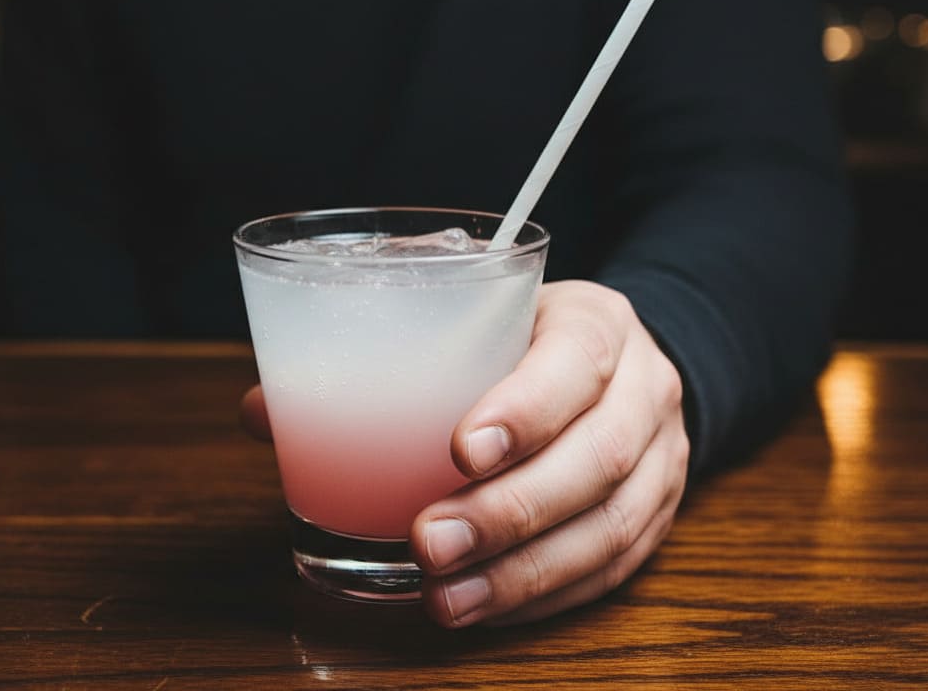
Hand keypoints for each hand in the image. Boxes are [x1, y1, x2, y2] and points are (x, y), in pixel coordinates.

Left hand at [239, 280, 688, 626]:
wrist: (616, 365)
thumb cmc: (518, 339)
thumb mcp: (467, 318)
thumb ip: (378, 354)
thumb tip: (265, 412)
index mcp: (596, 323)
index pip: (577, 360)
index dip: (526, 408)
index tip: (457, 451)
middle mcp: (644, 389)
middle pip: (598, 458)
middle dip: (509, 510)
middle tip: (427, 541)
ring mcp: (662, 459)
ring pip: (609, 527)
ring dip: (522, 573)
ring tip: (445, 599)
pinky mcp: (656, 518)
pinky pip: (610, 570)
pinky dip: (543, 597)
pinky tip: (481, 609)